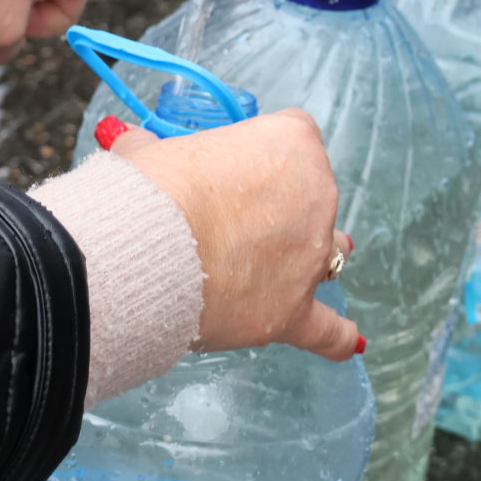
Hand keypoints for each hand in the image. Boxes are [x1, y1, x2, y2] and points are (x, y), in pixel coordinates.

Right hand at [103, 111, 361, 361]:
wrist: (148, 246)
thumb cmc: (153, 189)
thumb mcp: (151, 151)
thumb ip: (151, 147)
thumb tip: (131, 145)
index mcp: (292, 144)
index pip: (293, 136)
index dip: (261, 152)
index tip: (233, 165)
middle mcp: (317, 197)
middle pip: (312, 197)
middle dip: (280, 205)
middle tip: (233, 218)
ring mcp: (309, 257)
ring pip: (326, 254)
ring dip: (307, 257)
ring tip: (282, 264)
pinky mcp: (292, 310)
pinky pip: (327, 329)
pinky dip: (337, 337)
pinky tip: (348, 343)